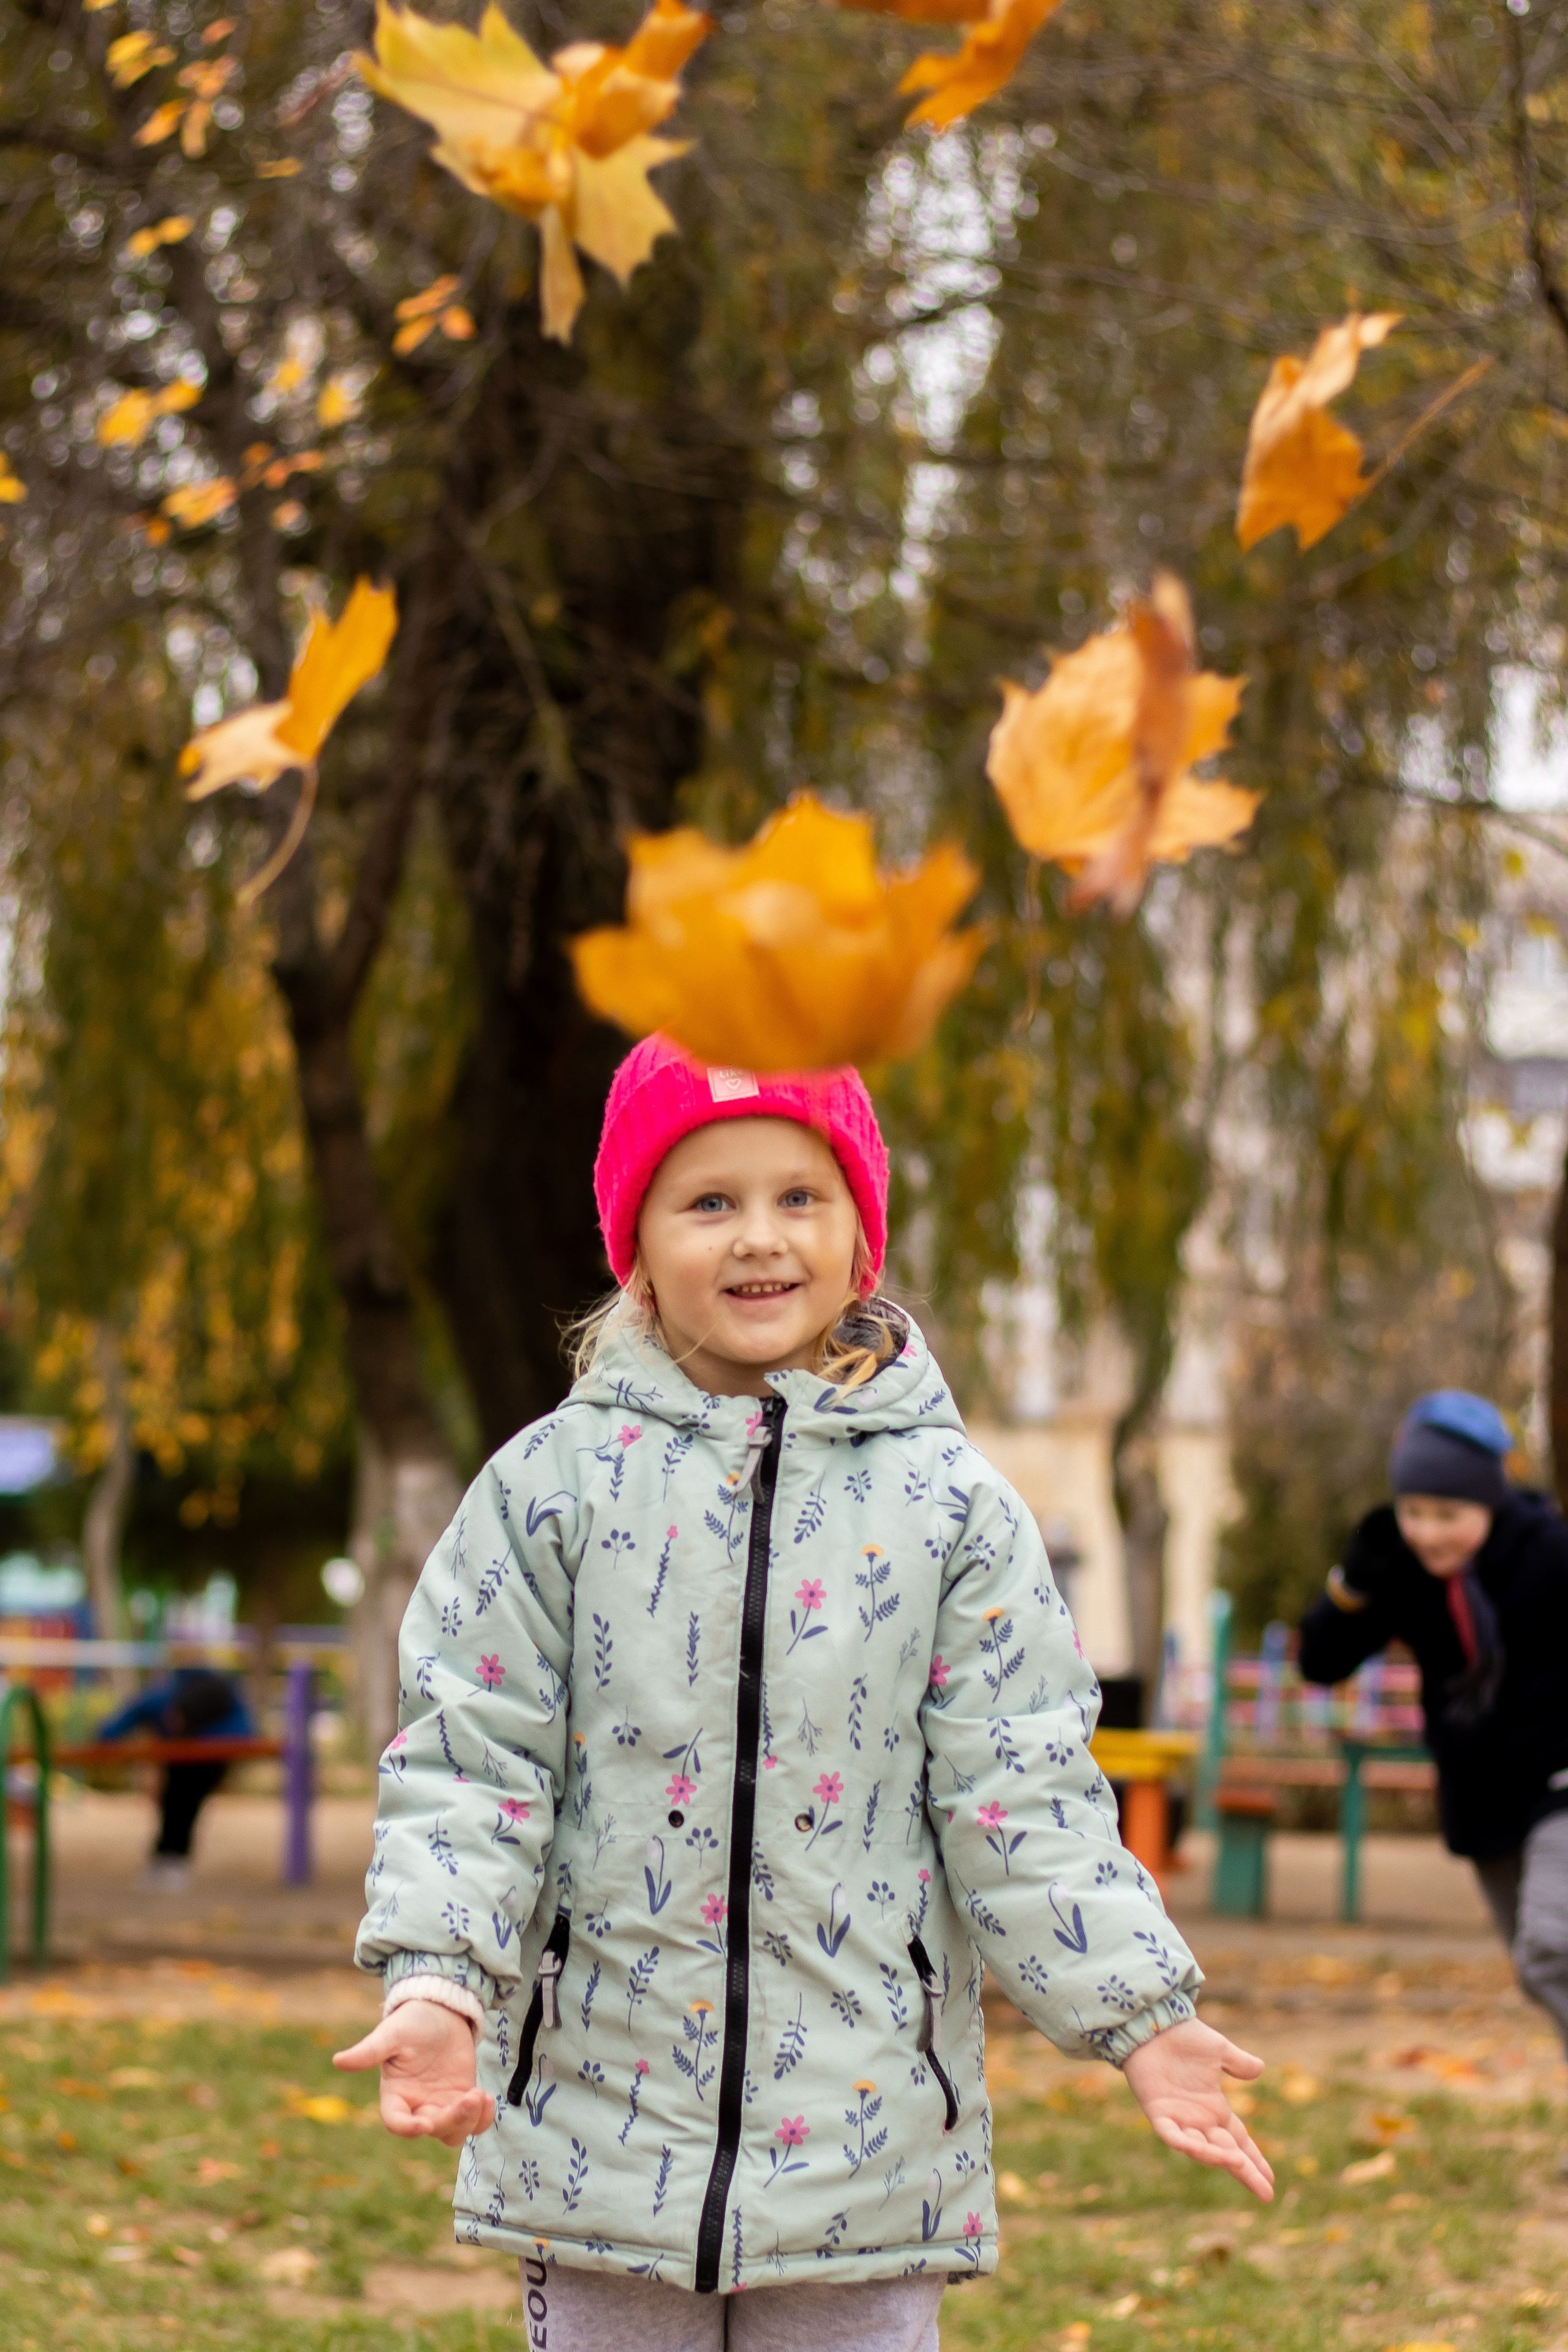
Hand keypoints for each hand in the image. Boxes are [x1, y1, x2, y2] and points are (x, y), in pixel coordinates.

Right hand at [334, 2000, 494, 2146]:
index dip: (407, 2128)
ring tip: (480, 2096)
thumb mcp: (391, 2033)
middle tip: (470, 2097)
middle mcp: (416, 2106)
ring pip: (453, 2132)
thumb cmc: (410, 2021)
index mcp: (395, 2095)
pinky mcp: (461, 2098)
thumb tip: (338, 2060)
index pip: (396, 2122)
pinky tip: (489, 2100)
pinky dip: (483, 2118)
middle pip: (431, 2129)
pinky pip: (473, 2121)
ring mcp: (440, 2105)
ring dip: (468, 2121)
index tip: (424, 2125)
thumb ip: (369, 2050)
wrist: (440, 2010)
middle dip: (450, 2119)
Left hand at [1121, 2018, 1273, 2201]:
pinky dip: (1185, 2143)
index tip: (1271, 2181)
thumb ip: (1239, 2063)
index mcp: (1214, 2108)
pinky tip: (1200, 2149)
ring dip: (1217, 2156)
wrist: (1153, 2022)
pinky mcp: (1157, 2112)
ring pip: (1200, 2148)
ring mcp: (1177, 2118)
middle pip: (1225, 2152)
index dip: (1254, 2160)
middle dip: (1245, 2171)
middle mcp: (1198, 2119)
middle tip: (1266, 2194)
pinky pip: (1172, 2135)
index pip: (1239, 2141)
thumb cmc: (1184, 2036)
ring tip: (1238, 2163)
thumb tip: (1260, 2070)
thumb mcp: (1219, 2050)